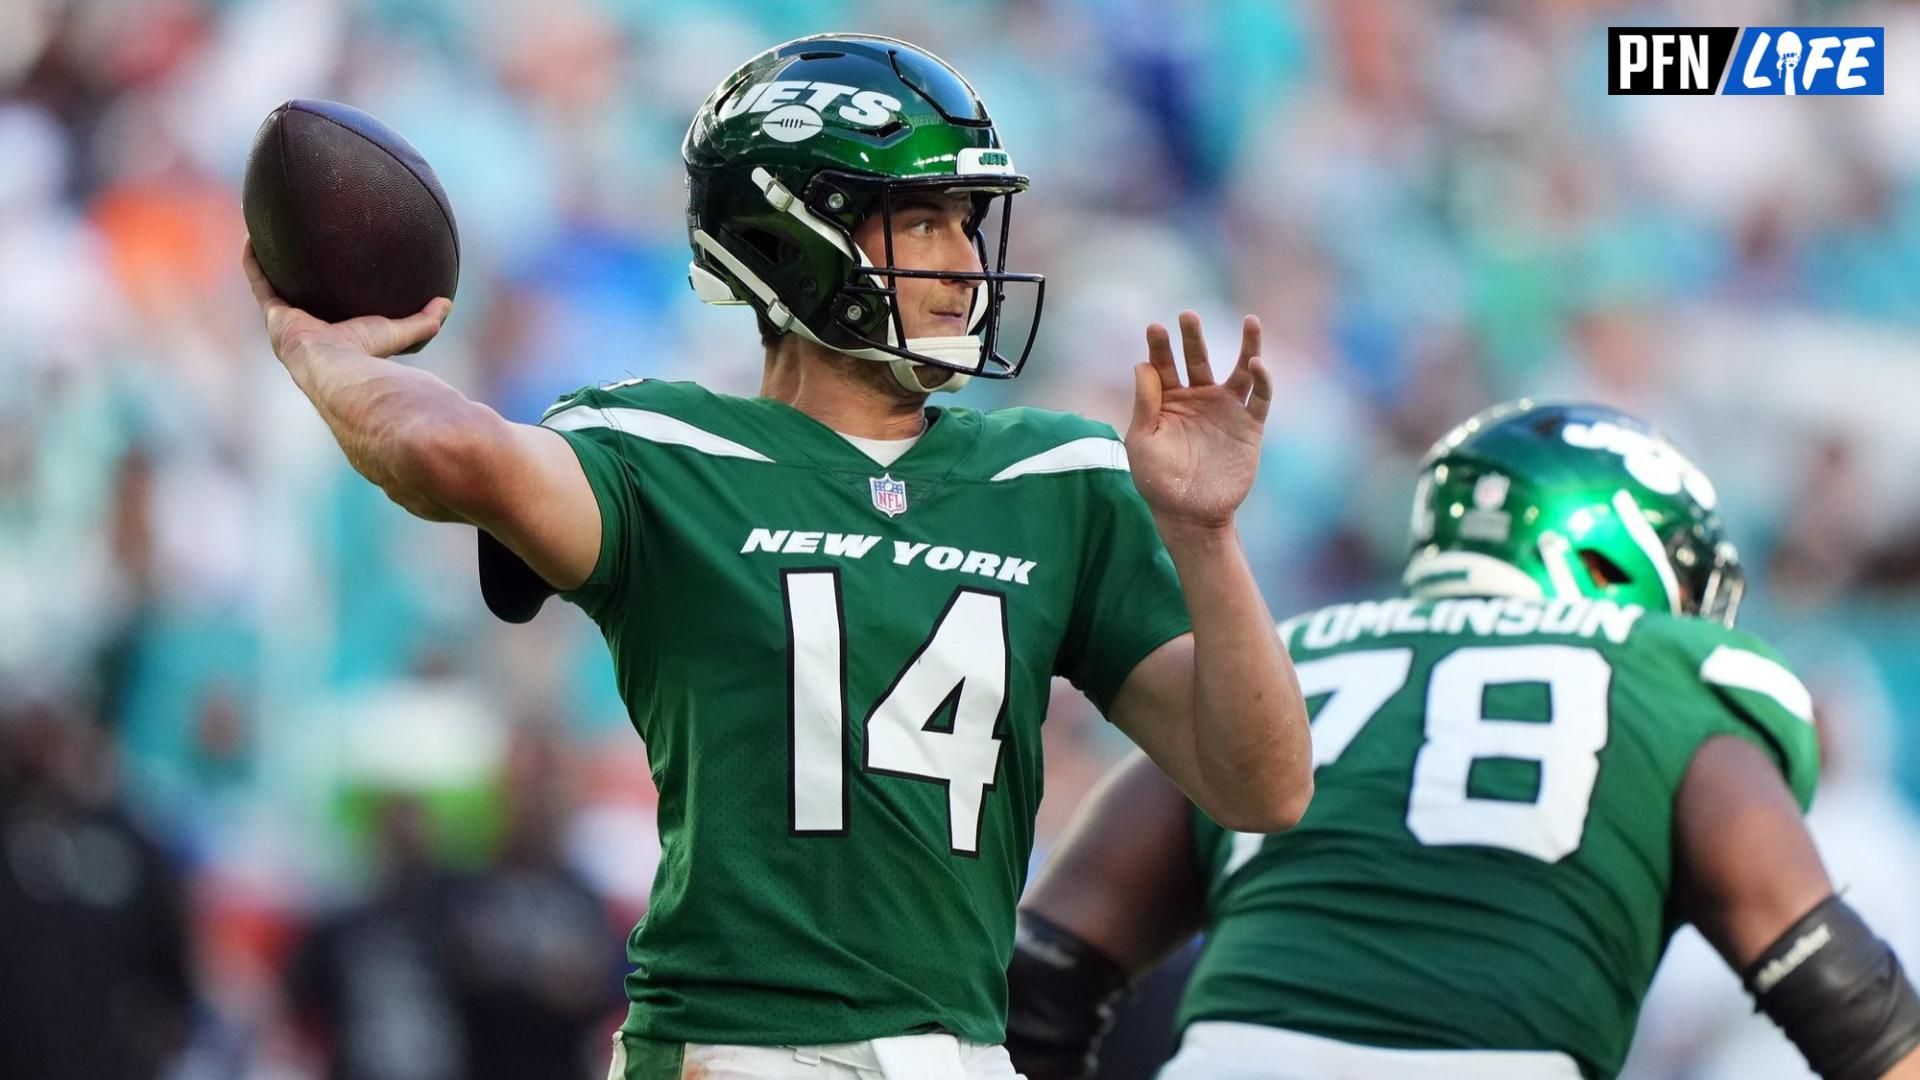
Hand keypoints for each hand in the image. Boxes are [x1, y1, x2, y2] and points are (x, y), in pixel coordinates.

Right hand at [243, 238, 450, 363]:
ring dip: (270, 263)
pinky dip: (254, 259)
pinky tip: (254, 235)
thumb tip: (447, 304)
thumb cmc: (366, 355)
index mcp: (329, 335)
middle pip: (297, 298)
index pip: (326, 313)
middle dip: (294, 278)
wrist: (337, 368)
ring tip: (270, 237)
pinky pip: (258, 280)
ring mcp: (285, 322)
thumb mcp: (398, 332)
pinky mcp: (273, 314)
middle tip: (297, 251)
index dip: (325, 297)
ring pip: (273, 286)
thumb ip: (424, 321)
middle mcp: (303, 329)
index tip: (328, 276)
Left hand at [1126, 311, 1271, 531]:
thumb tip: (1142, 365)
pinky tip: (1258, 364)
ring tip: (1250, 320)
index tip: (1155, 327)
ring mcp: (1225, 410)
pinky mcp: (1249, 426)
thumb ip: (1145, 405)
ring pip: (1239, 370)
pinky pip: (1260, 398)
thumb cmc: (1159, 482)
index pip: (1162, 366)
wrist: (1190, 515)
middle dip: (1193, 337)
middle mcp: (1198, 399)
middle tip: (1188, 315)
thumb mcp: (1143, 443)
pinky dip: (1263, 380)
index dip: (1159, 347)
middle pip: (1197, 359)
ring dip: (1247, 346)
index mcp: (1168, 402)